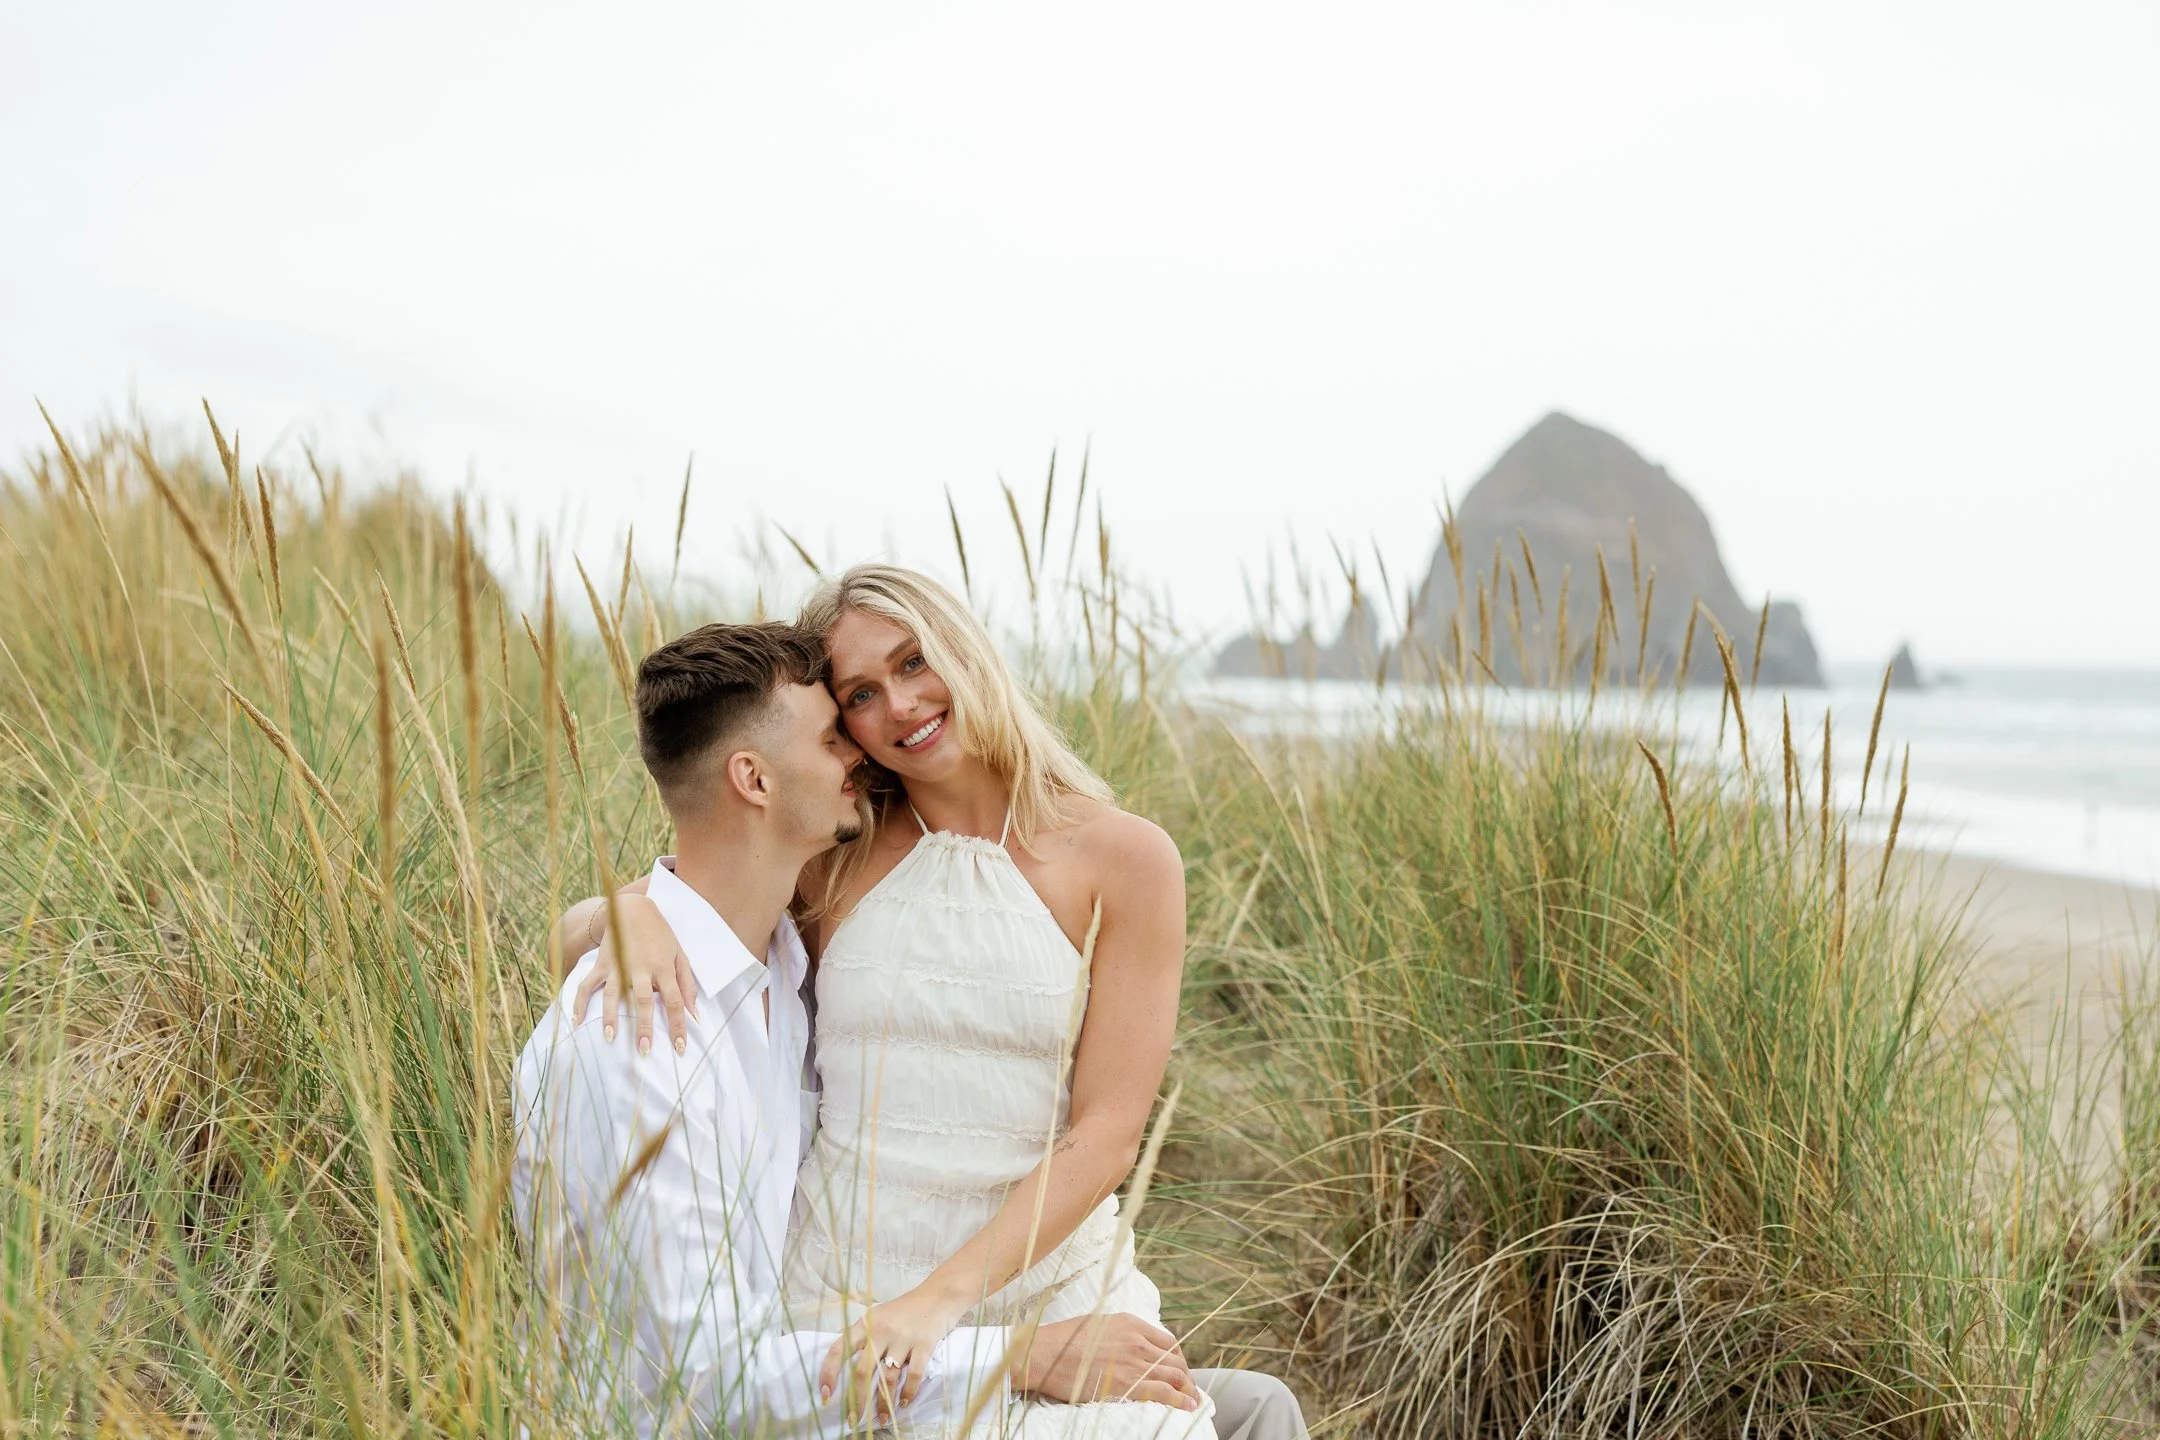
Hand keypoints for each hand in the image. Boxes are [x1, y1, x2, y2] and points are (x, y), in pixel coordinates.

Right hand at [570, 894, 697, 1053]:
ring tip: (610, 1038)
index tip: (680, 1048)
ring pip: (612, 994)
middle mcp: (640, 967)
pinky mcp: (600, 964)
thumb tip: (695, 1015)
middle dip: (643, 1026)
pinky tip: (576, 1022)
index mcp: (662, 967)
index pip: (674, 1000)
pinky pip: (587, 986)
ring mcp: (617, 966)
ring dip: (610, 1016)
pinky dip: (579, 1003)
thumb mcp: (679, 955)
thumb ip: (687, 985)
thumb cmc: (660, 935)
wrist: (632, 909)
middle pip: (643, 1000)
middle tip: (643, 1051)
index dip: (678, 1025)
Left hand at [817, 1285, 970, 1423]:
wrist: (939, 1294)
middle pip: (862, 1371)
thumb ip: (862, 1335)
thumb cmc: (906, 1308)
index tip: (825, 1395)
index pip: (839, 1349)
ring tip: (884, 1419)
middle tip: (854, 1420)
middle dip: (857, 1400)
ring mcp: (903, 1338)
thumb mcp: (878, 1314)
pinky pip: (913, 1375)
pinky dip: (908, 1393)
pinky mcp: (924, 1344)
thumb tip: (842, 1358)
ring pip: (888, 1378)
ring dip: (885, 1404)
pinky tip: (904, 1403)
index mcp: (865, 1323)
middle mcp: (881, 1330)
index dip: (829, 1373)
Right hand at [1020, 1313, 1202, 1409]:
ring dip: (1188, 1389)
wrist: (1044, 1353)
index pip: (1167, 1341)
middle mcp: (1137, 1339)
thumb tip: (1127, 1343)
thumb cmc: (1062, 1340)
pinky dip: (1180, 1400)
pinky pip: (1164, 1392)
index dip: (1177, 1358)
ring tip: (1194, 1400)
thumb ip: (1118, 1332)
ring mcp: (1134, 1361)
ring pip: (1174, 1375)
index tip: (1179, 1369)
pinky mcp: (1128, 1383)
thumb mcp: (1096, 1324)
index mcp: (1131, 1323)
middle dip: (1186, 1375)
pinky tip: (1187, 1406)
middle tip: (1190, 1388)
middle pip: (1174, 1359)